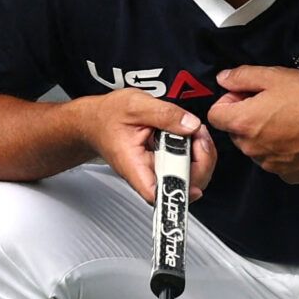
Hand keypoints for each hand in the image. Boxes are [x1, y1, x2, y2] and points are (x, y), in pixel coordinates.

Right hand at [68, 90, 216, 201]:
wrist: (96, 120)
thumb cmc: (108, 116)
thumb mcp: (135, 105)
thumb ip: (165, 114)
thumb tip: (190, 125)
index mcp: (134, 166)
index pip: (156, 193)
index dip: (178, 193)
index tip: (193, 182)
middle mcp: (147, 174)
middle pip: (181, 187)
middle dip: (201, 163)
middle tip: (199, 136)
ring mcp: (158, 171)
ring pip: (189, 178)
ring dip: (201, 156)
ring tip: (196, 132)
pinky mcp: (165, 164)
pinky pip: (186, 166)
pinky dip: (196, 151)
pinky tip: (192, 135)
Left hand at [206, 64, 298, 183]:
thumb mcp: (274, 76)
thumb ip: (242, 76)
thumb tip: (223, 79)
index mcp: (244, 122)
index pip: (215, 115)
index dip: (229, 101)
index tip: (248, 95)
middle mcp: (252, 148)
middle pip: (236, 132)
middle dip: (248, 118)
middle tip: (274, 104)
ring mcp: (270, 165)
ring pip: (256, 147)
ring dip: (265, 135)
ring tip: (291, 119)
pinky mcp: (288, 175)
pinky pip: (275, 161)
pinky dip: (282, 150)